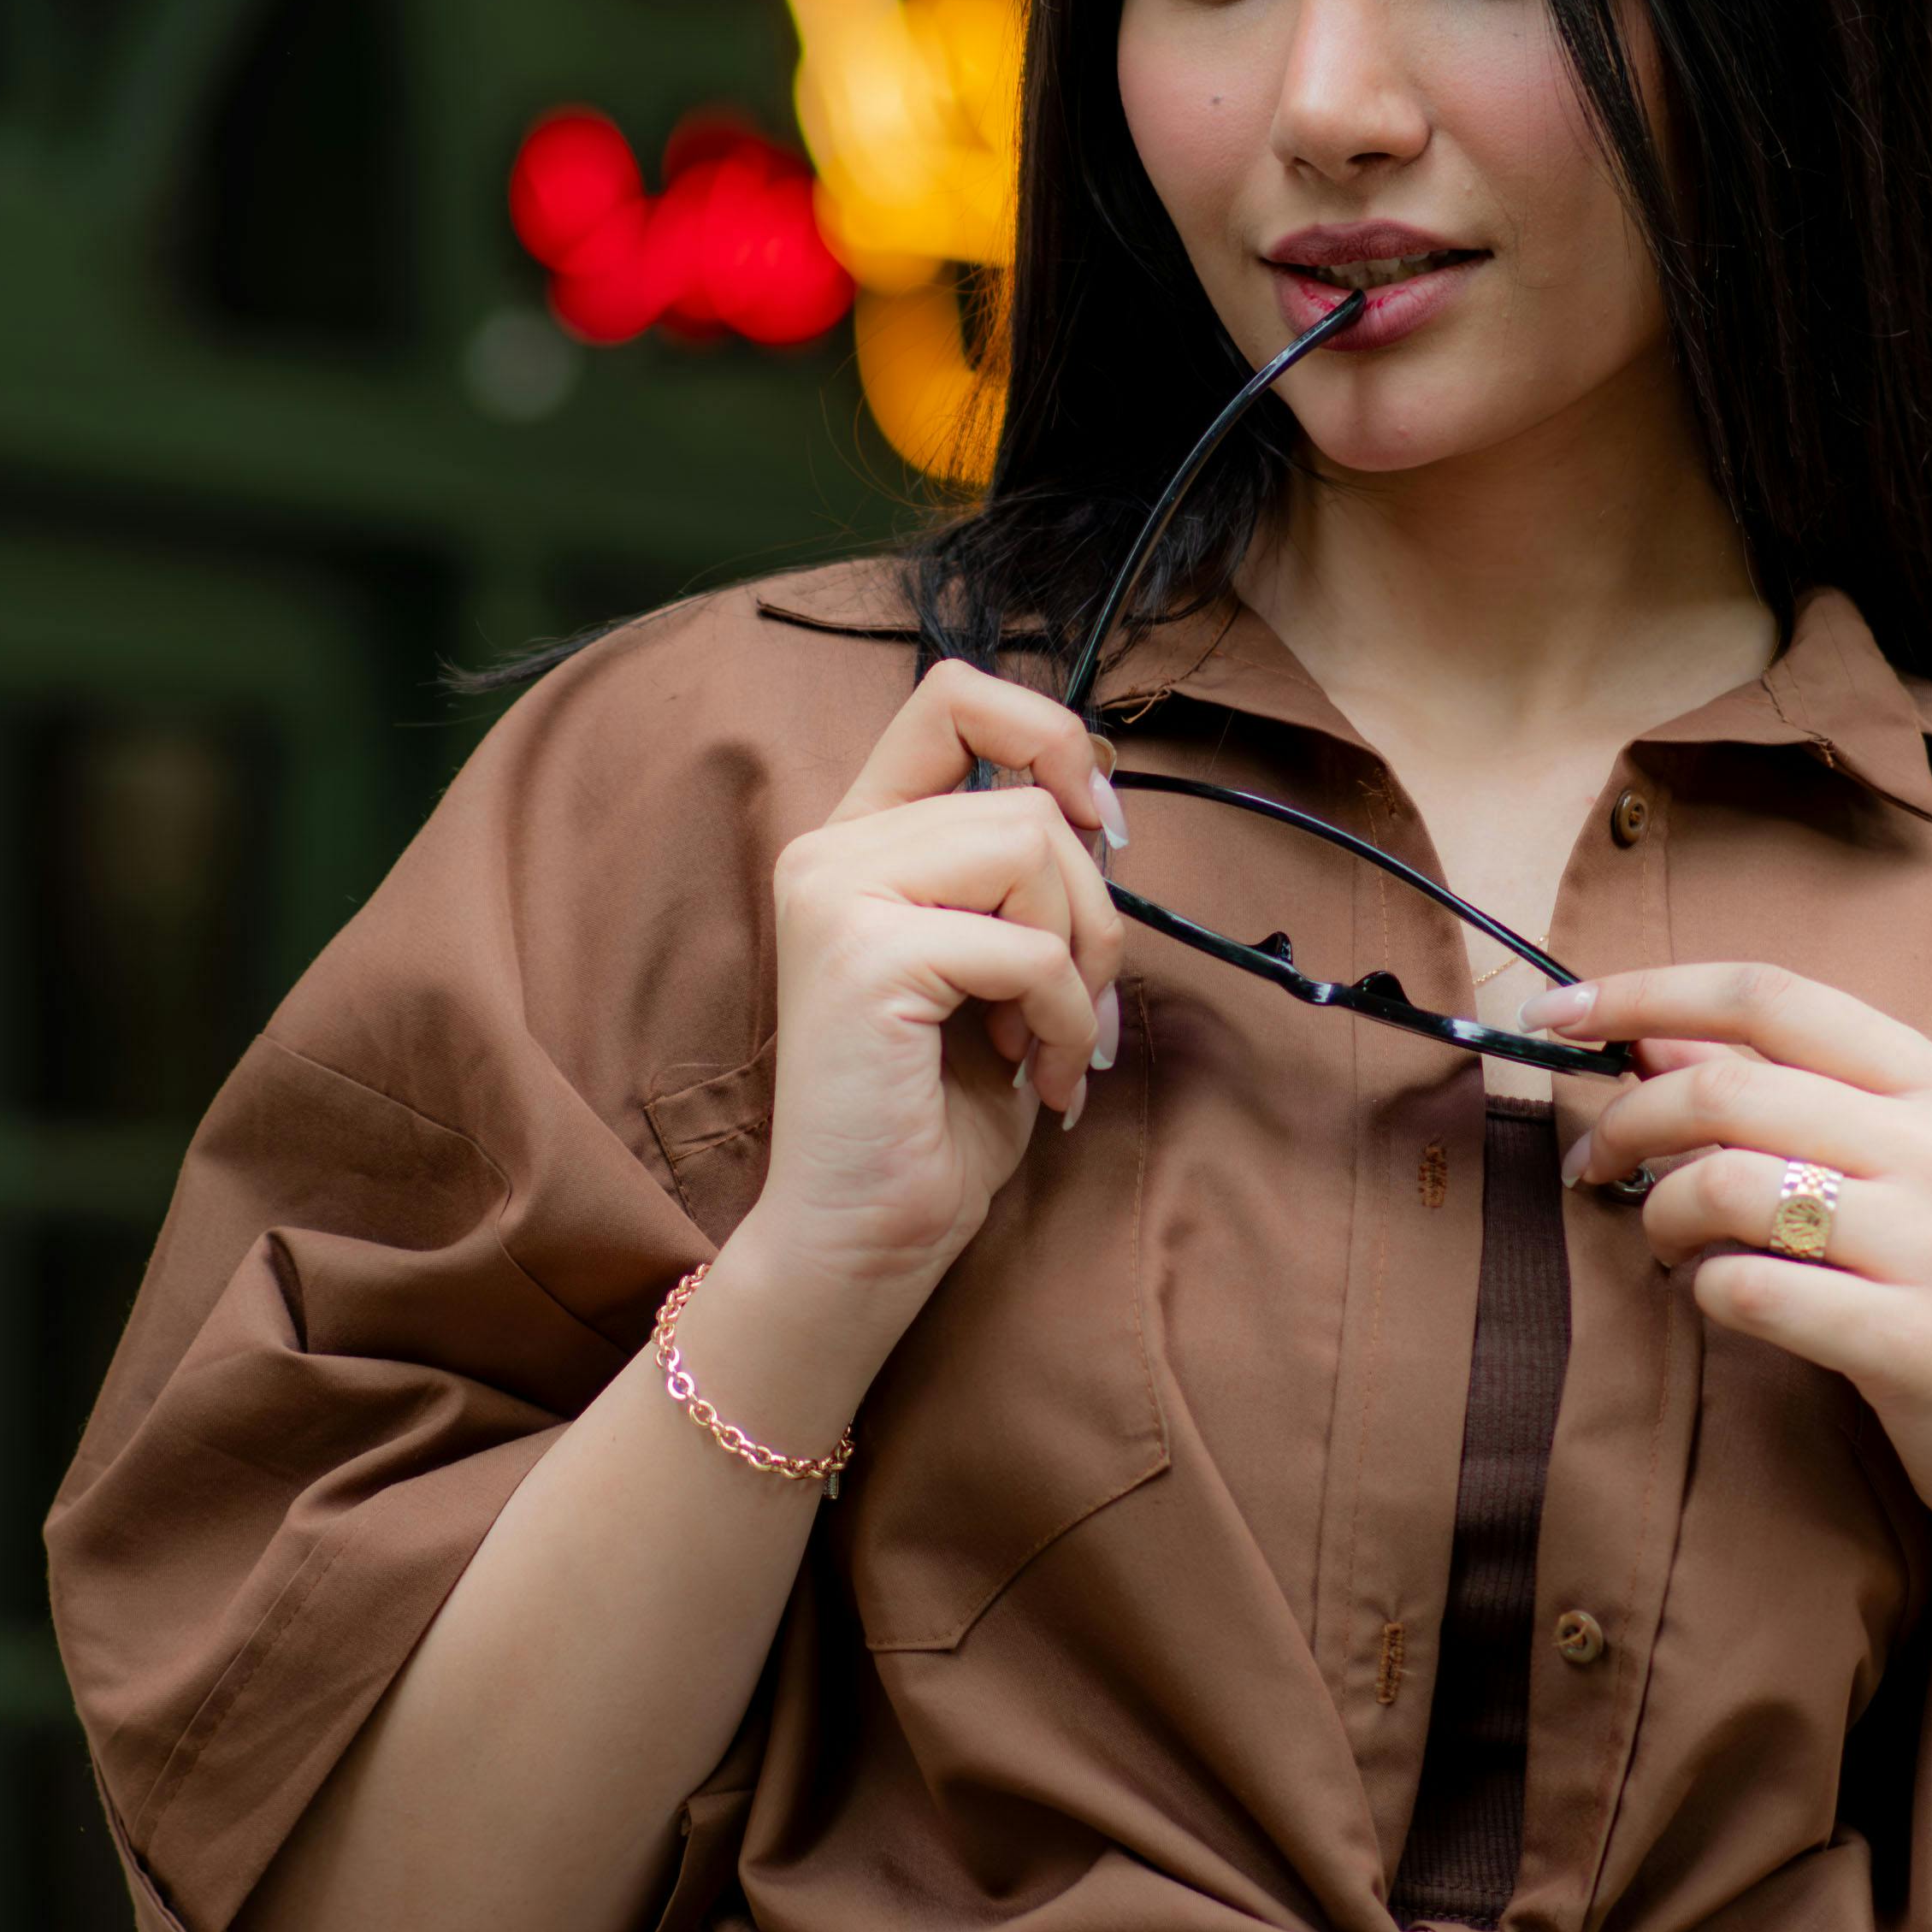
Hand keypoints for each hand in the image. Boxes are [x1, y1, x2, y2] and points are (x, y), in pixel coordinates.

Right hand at [736, 660, 1127, 1313]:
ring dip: (1080, 962)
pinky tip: (1034, 1080)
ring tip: (1048, 1045)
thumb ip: (1022, 877)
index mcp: (861, 840)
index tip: (1098, 823)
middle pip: (1025, 800)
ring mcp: (836, 893)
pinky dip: (1065, 1019)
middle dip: (1089, 906)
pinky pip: (1029, 946)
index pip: (952, 696)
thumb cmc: (936, 1113)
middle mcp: (832, 849)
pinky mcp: (864, 953)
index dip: (1048, 734)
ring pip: (1031, 851)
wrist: (864, 1236)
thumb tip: (1100, 813)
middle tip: (1076, 1003)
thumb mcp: (995, 965)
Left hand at [1541, 963, 1931, 1642]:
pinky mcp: (1916, 1339)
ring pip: (1725, 1186)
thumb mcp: (1893, 1167)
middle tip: (1591, 1165)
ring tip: (1664, 1243)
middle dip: (1625, 1122)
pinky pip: (1748, 1291)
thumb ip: (1782, 1094)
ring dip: (1659, 1215)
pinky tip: (1721, 1300)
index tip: (1553, 1013)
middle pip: (1725, 1088)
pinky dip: (1704, 1292)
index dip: (1646, 991)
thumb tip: (1650, 1033)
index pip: (1767, 994)